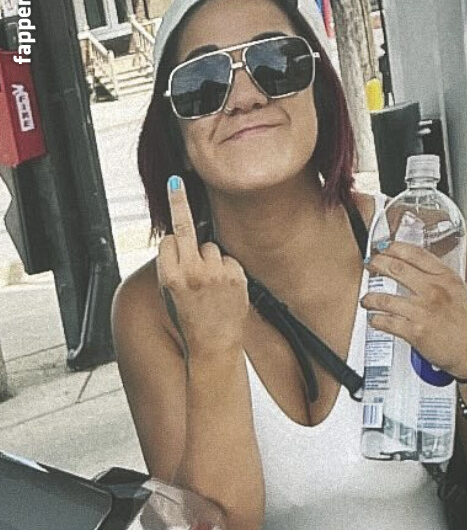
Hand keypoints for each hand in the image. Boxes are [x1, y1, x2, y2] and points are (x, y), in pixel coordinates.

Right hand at [156, 176, 248, 362]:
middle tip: (176, 183)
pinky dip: (226, 270)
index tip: (171, 211)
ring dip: (210, 260)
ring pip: (210, 247)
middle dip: (178, 202)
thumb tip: (178, 236)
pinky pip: (227, 260)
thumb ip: (173, 266)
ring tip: (210, 287)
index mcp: (170, 277)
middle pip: (184, 227)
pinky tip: (223, 290)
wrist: (214, 346)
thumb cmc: (190, 320)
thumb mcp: (171, 294)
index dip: (172, 244)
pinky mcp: (235, 276)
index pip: (168, 240)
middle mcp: (192, 273)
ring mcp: (215, 274)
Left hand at [360, 241, 466, 377]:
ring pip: (386, 298)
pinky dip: (377, 320)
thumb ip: (464, 286)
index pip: (416, 254)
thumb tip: (459, 284)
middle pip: (397, 269)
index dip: (396, 248)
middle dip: (378, 263)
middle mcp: (433, 291)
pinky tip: (374, 320)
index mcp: (448, 279)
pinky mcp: (415, 332)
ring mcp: (422, 311)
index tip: (387, 247)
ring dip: (371, 297)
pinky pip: (387, 323)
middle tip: (371, 264)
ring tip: (367, 299)